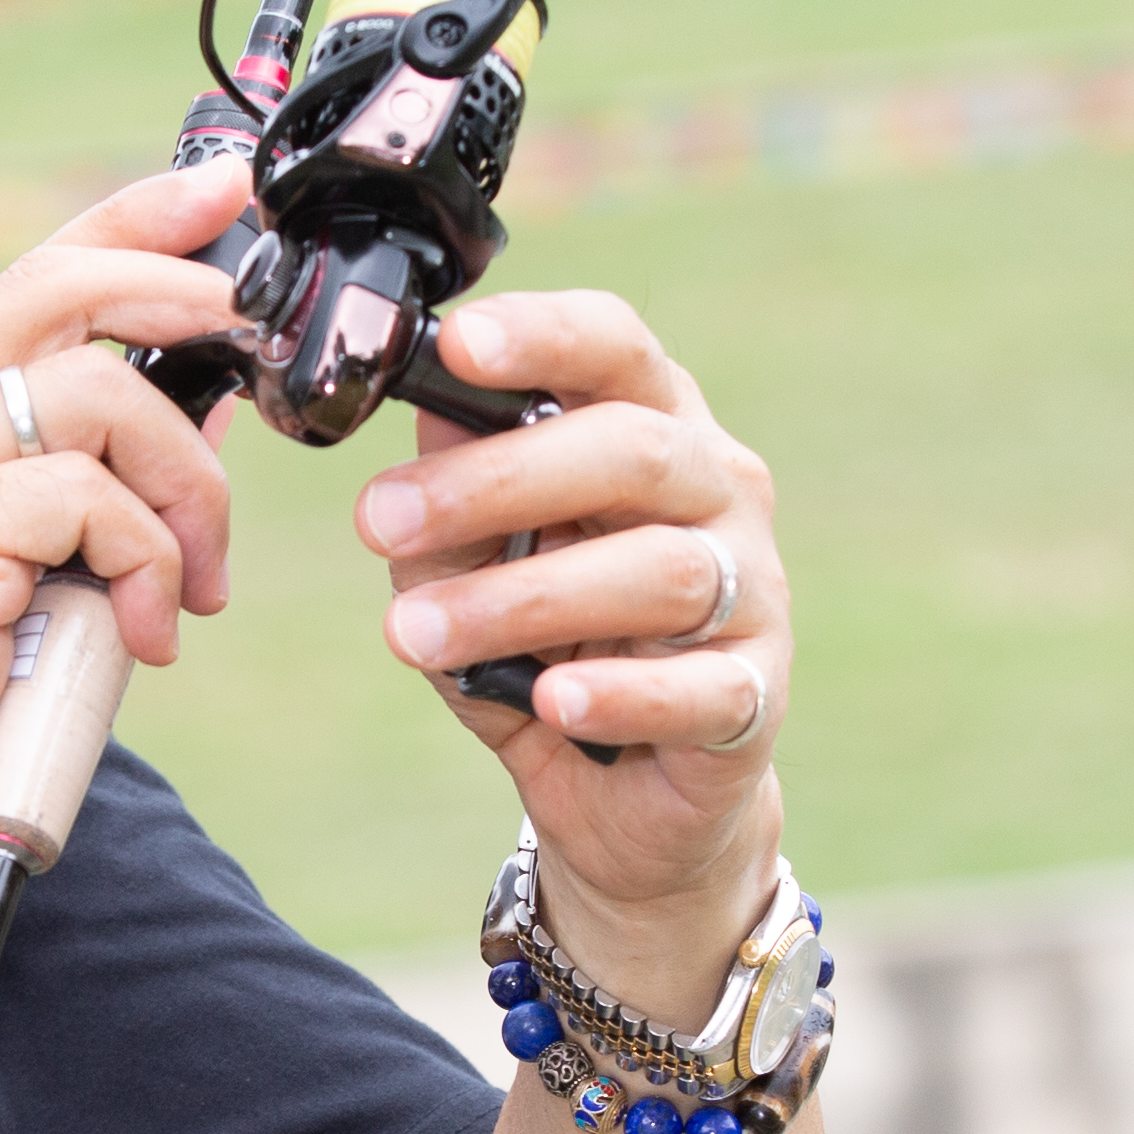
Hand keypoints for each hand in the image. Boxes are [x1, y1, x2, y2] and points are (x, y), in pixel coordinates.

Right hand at [0, 161, 257, 926]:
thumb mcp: (25, 563)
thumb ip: (77, 472)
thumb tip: (200, 392)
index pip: (24, 278)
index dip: (129, 221)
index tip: (221, 192)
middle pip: (54, 294)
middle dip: (179, 298)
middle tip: (253, 344)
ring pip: (93, 399)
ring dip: (181, 489)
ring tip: (191, 584)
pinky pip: (87, 499)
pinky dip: (146, 561)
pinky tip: (145, 634)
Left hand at [355, 293, 787, 1005]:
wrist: (626, 797)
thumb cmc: (549, 646)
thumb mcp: (475, 563)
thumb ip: (455, 494)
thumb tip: (428, 409)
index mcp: (654, 425)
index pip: (616, 349)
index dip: (544, 337)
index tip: (456, 345)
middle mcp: (719, 491)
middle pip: (635, 452)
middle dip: (496, 480)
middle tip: (379, 520)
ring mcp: (753, 592)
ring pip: (661, 572)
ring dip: (523, 600)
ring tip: (414, 634)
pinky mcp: (754, 697)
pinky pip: (700, 688)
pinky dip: (623, 693)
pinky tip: (554, 699)